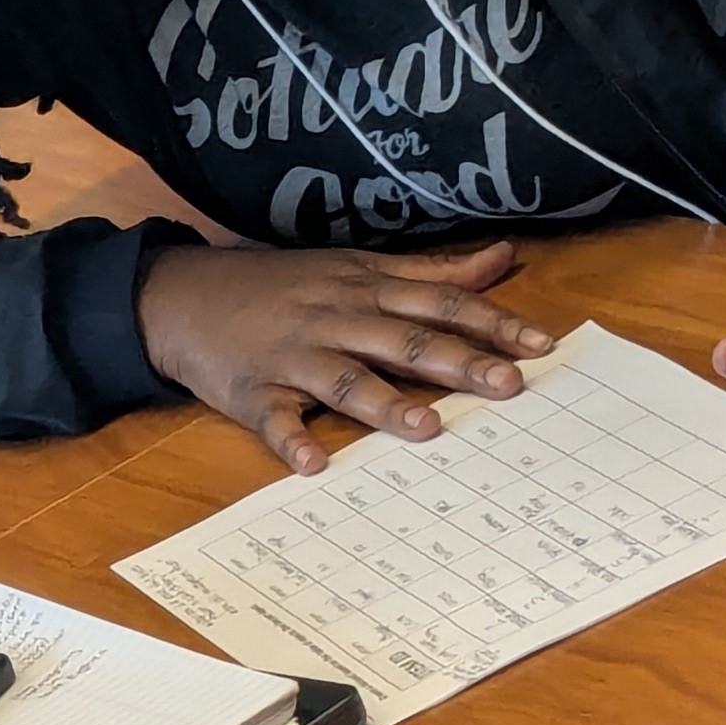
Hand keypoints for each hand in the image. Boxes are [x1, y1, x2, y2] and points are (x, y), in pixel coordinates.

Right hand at [138, 241, 558, 474]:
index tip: (541, 344)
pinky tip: (312, 465)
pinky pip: (273, 419)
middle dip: (458, 362)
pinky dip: (291, 441)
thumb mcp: (357, 267)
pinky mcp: (252, 392)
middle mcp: (336, 320)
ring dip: (384, 402)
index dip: (492, 321)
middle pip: (404, 340)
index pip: (440, 303)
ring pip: (345, 378)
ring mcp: (293, 358)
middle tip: (507, 386)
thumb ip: (431, 272)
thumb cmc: (282, 285)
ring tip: (425, 426)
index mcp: (366, 290)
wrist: (185, 295)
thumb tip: (502, 259)